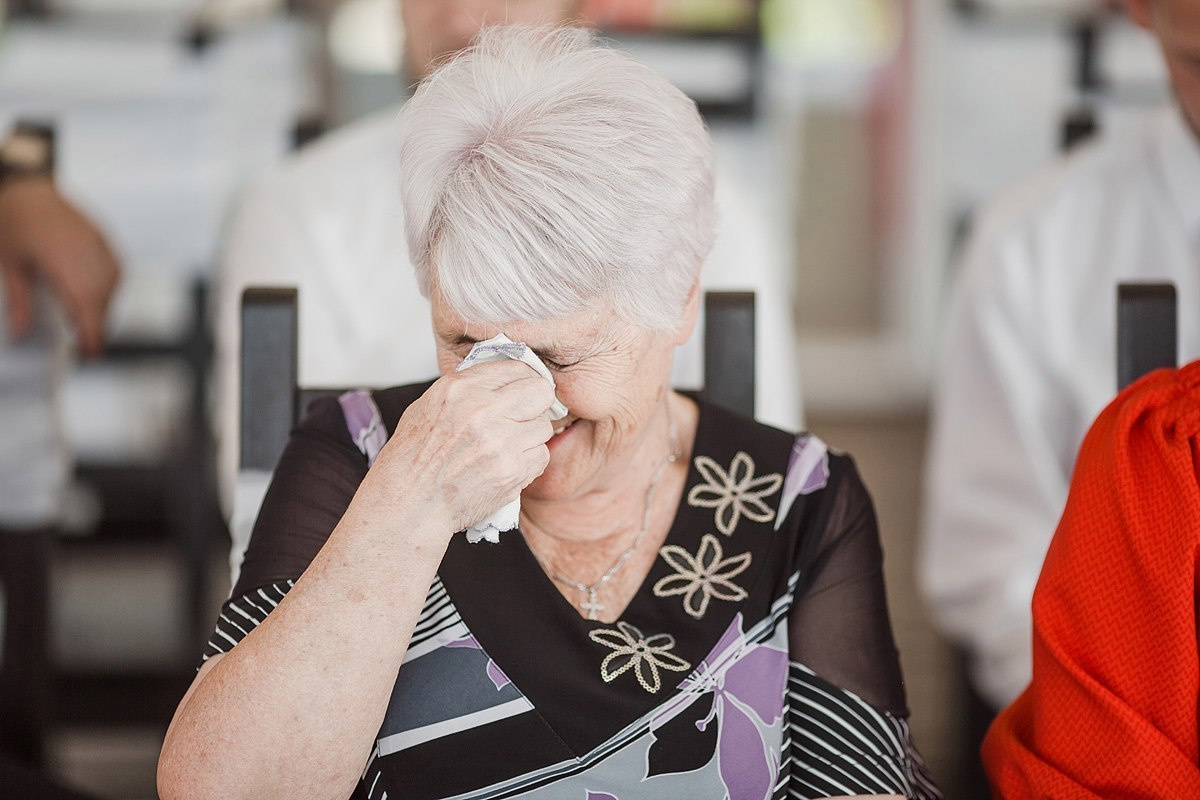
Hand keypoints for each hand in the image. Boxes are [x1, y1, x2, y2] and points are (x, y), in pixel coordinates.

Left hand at [0, 177, 120, 356]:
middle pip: (101, 297)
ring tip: (87, 320)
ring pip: (112, 285)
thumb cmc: (14, 217)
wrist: (25, 185)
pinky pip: (115, 269)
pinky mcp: (103, 237)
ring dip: (103, 306)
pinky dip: (109, 287)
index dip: (91, 331)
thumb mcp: (9, 264)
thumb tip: (20, 330)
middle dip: (97, 323)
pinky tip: (96, 295)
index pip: (85, 302)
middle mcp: (85, 249)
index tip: (90, 351)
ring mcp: (98, 241)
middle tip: (86, 343)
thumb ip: (19, 300)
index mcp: (60, 256)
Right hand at [365, 360, 555, 534]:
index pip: (517, 368)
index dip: (524, 381)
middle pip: (541, 392)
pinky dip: (528, 462)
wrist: (407, 504)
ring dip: (530, 437)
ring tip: (505, 448)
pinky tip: (505, 466)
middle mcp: (482, 410)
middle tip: (524, 417)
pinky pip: (541, 456)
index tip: (523, 392)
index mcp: (460, 389)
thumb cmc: (412, 459)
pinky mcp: (512, 470)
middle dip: (536, 404)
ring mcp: (500, 441)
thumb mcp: (429, 406)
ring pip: (543, 426)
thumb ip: (468, 390)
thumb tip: (502, 381)